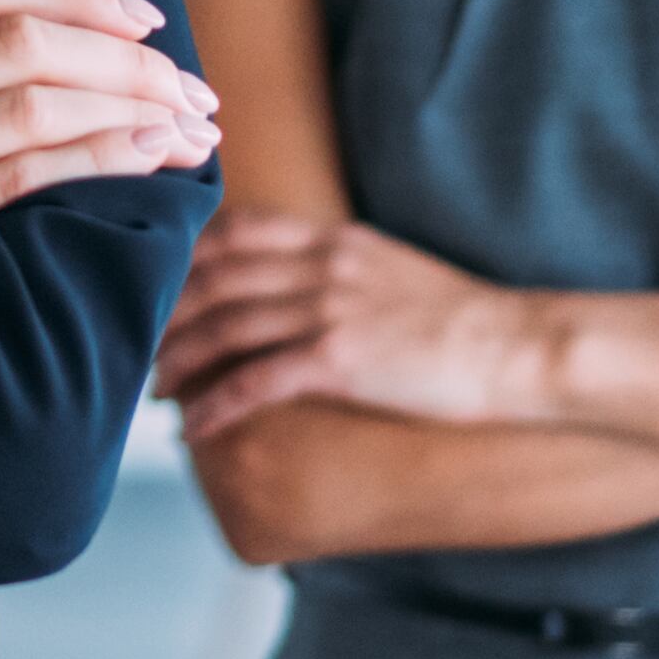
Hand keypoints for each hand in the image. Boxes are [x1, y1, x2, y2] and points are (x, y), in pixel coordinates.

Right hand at [0, 0, 215, 216]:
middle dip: (126, 58)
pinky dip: (99, 158)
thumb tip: (57, 80)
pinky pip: (18, 179)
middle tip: (193, 91)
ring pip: (27, 103)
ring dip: (131, 107)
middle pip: (17, 42)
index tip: (145, 19)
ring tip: (191, 129)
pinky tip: (149, 161)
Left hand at [151, 212, 543, 441]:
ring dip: (178, 360)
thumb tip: (294, 281)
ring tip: (154, 389)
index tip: (156, 284)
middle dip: (165, 311)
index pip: (234, 230)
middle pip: (214, 278)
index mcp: (333, 240)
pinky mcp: (342, 360)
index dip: (183, 256)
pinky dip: (215, 404)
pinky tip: (192, 428)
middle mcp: (322, 266)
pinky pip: (256, 380)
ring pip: (224, 327)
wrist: (521, 348)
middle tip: (137, 343)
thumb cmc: (464, 320)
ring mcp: (330, 310)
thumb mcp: (392, 267)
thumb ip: (337, 266)